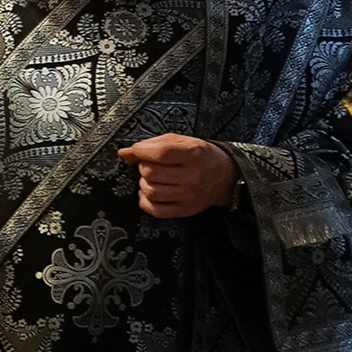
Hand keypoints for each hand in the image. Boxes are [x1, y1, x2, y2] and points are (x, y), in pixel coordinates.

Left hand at [117, 133, 237, 218]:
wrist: (225, 176)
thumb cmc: (201, 156)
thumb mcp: (183, 141)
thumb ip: (154, 143)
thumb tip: (126, 152)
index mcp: (193, 154)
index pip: (160, 154)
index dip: (141, 151)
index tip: (137, 151)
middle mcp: (192, 177)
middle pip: (151, 173)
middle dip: (143, 167)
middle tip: (149, 164)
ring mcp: (189, 196)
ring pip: (151, 191)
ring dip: (144, 183)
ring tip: (151, 178)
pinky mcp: (185, 210)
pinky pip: (156, 210)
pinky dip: (145, 201)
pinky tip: (149, 193)